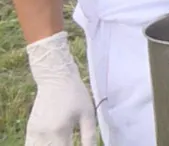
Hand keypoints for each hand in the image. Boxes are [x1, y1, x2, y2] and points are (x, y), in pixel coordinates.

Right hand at [24, 31, 97, 145]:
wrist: (55, 78)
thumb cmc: (75, 94)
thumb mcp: (88, 114)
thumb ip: (89, 136)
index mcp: (59, 131)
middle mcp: (43, 134)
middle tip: (72, 142)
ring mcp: (34, 132)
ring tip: (65, 142)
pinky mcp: (30, 129)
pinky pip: (32, 145)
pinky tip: (54, 143)